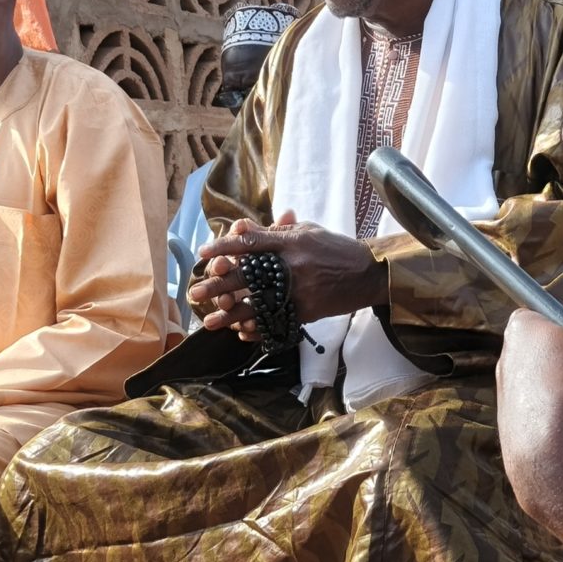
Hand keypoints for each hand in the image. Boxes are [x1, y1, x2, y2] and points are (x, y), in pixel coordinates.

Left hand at [197, 215, 387, 338]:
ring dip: (230, 314)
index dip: (224, 248)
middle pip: (247, 275)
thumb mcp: (306, 231)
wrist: (367, 273)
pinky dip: (257, 328)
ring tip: (209, 321)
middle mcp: (292, 266)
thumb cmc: (333, 249)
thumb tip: (240, 229)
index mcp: (291, 241)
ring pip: (257, 304)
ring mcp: (299, 291)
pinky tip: (240, 332)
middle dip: (218, 285)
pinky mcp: (307, 311)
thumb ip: (274, 232)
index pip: (251, 242)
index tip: (203, 254)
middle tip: (195, 293)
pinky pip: (276, 321)